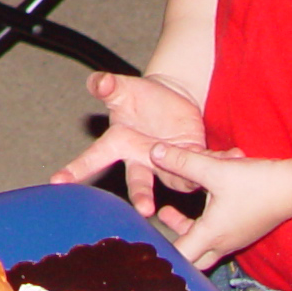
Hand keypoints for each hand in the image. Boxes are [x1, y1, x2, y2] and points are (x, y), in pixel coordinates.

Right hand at [50, 70, 208, 215]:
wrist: (168, 98)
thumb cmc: (138, 96)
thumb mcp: (121, 87)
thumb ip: (106, 85)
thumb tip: (95, 81)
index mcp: (119, 145)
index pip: (93, 159)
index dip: (74, 171)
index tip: (57, 183)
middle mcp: (141, 160)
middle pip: (138, 182)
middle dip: (141, 196)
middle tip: (145, 209)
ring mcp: (167, 164)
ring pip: (174, 179)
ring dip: (183, 179)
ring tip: (193, 178)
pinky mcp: (191, 158)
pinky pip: (205, 165)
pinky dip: (219, 162)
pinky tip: (233, 157)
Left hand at [143, 142, 291, 271]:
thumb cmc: (257, 182)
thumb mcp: (214, 169)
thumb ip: (182, 161)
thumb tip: (153, 153)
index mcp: (212, 234)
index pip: (180, 256)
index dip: (160, 253)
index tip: (144, 246)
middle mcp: (223, 243)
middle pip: (190, 257)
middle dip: (170, 245)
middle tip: (154, 232)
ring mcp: (234, 239)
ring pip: (202, 246)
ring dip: (184, 231)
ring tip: (168, 212)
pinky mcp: (242, 231)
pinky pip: (215, 237)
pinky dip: (201, 226)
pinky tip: (199, 203)